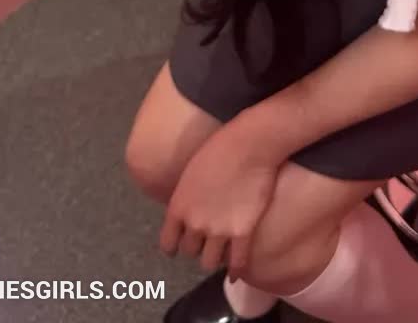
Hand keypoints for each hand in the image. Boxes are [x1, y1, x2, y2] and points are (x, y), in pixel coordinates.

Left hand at [158, 124, 282, 280]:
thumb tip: (187, 210)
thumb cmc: (219, 149)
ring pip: (209, 262)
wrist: (249, 145)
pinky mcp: (243, 232)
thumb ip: (186, 198)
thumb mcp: (191, 173)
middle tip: (205, 240)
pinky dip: (236, 270)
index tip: (178, 246)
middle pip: (190, 252)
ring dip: (213, 258)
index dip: (174, 246)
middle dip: (196, 247)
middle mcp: (195, 223)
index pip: (168, 243)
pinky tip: (236, 273)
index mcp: (178, 207)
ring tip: (220, 252)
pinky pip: (237, 262)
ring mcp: (219, 230)